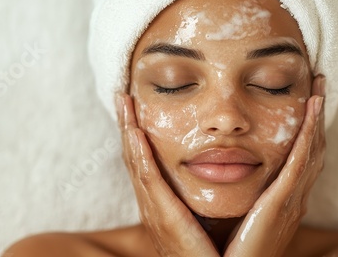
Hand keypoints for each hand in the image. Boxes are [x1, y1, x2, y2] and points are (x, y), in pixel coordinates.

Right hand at [116, 93, 220, 256]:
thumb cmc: (215, 254)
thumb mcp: (205, 218)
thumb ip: (203, 195)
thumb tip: (217, 170)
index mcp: (162, 202)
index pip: (145, 159)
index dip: (136, 131)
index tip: (134, 104)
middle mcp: (152, 202)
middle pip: (134, 154)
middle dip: (126, 123)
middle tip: (121, 95)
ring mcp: (153, 209)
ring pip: (134, 160)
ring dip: (126, 128)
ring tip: (122, 101)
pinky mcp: (162, 216)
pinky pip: (147, 178)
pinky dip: (138, 153)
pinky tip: (134, 131)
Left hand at [225, 75, 325, 256]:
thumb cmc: (228, 251)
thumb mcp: (237, 217)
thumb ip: (237, 194)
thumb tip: (220, 169)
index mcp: (279, 200)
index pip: (297, 157)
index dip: (304, 129)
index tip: (304, 100)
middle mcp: (291, 198)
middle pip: (310, 150)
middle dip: (315, 118)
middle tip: (318, 85)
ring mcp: (290, 201)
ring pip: (310, 152)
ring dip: (315, 119)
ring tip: (318, 89)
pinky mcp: (281, 204)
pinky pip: (299, 164)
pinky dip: (308, 136)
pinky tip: (311, 111)